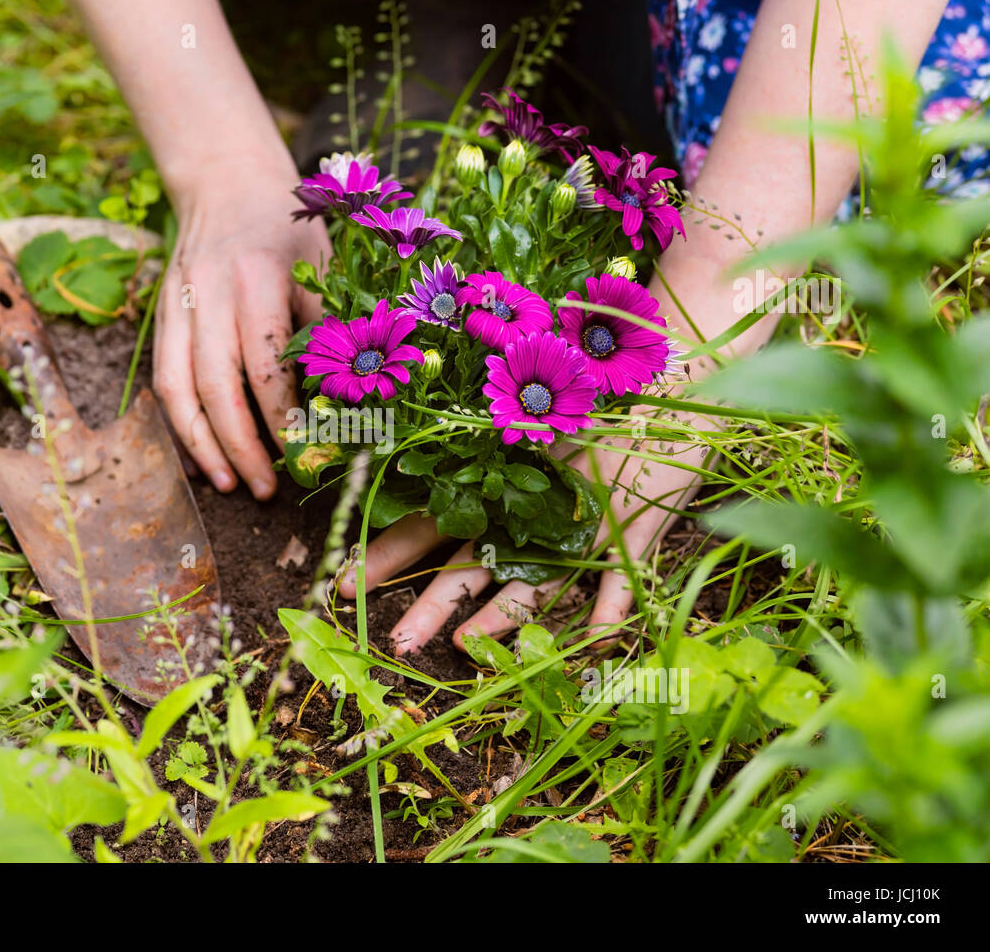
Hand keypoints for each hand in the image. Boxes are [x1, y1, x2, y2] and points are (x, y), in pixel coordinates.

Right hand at [156, 169, 330, 499]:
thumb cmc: (287, 226)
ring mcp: (177, 306)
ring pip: (177, 389)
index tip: (303, 453)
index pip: (265, 364)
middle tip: (265, 488)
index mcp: (257, 277)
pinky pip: (162, 380)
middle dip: (240, 445)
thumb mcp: (323, 262)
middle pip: (215, 386)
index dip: (282, 417)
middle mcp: (209, 293)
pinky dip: (179, 424)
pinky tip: (200, 456)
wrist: (225, 181)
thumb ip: (331, 325)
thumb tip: (349, 398)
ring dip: (201, 445)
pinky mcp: (160, 317)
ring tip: (227, 484)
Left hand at [338, 401, 717, 654]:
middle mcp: (532, 507)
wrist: (678, 372)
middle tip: (393, 639)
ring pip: (536, 577)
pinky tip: (593, 643)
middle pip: (473, 561)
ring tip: (466, 648)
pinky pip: (622, 577)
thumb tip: (432, 489)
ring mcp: (585, 521)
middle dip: (431, 602)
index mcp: (500, 484)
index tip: (343, 583)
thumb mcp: (538, 429)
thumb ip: (493, 461)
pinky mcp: (637, 528)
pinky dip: (610, 608)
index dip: (388, 554)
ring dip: (503, 616)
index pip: (432, 524)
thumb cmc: (598, 398)